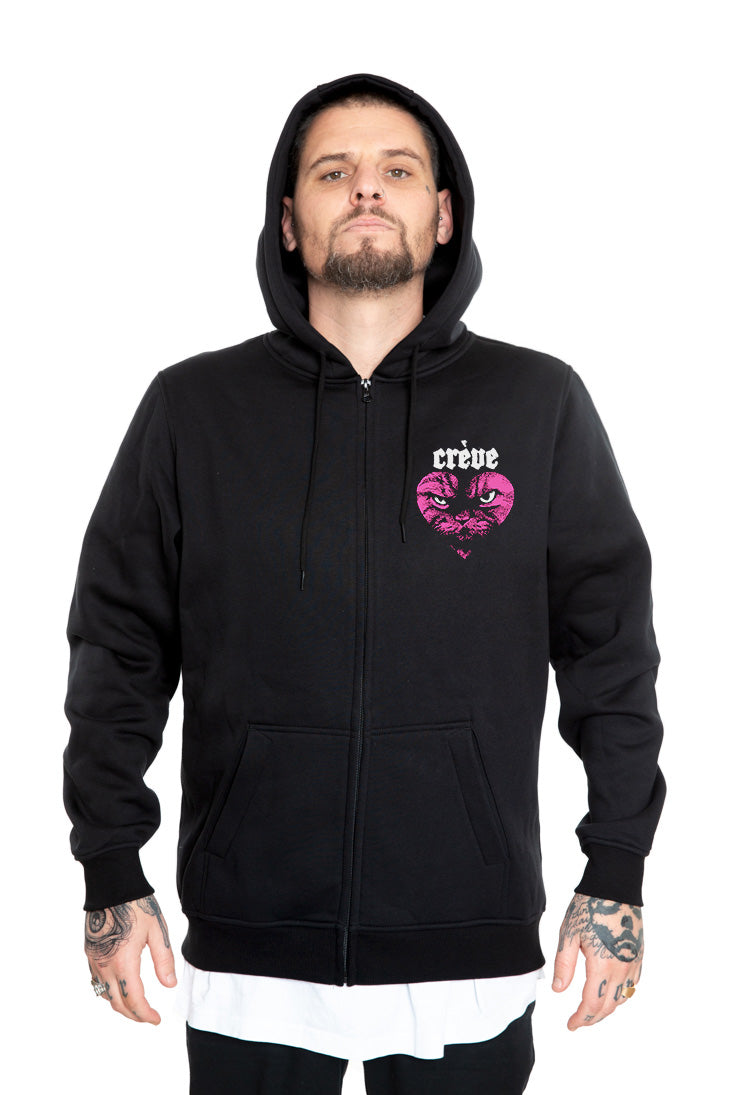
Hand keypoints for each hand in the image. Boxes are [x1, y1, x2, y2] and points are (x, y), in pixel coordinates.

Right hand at [84, 895, 176, 1023]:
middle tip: (149, 1016)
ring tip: (136, 1004)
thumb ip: (164, 960)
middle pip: (117, 1003)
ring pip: (104, 994)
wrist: (112, 885)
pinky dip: (108, 990)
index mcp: (124, 962)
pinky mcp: (89, 952)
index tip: (157, 1019)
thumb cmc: (138, 905)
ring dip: (119, 1004)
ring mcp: (94, 960)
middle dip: (133, 1014)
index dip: (146, 1014)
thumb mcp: (157, 932)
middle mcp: (105, 965)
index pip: (134, 1000)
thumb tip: (169, 985)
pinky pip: (96, 981)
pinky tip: (119, 987)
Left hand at [552, 893, 642, 1030]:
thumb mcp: (569, 933)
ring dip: (607, 1008)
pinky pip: (633, 984)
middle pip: (609, 1006)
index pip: (593, 1004)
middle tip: (578, 1021)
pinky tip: (611, 993)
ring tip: (591, 1010)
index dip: (581, 1019)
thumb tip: (558, 990)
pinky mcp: (639, 954)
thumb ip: (564, 964)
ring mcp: (634, 962)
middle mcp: (622, 967)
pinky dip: (622, 995)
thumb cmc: (589, 906)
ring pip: (623, 998)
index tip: (570, 1025)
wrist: (615, 886)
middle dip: (592, 1018)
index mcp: (603, 964)